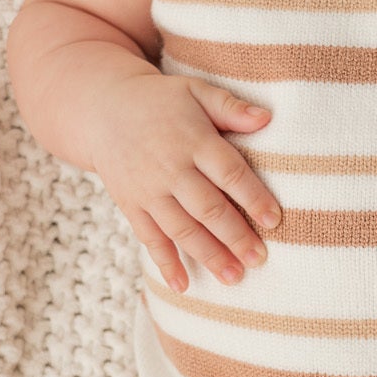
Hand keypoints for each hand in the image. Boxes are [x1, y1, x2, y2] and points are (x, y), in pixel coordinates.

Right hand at [86, 68, 281, 290]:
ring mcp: (148, 191)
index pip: (229, 172)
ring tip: (233, 277)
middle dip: (234, 236)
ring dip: (208, 255)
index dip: (253, 197)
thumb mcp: (195, 90)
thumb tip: (267, 118)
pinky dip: (165, 263)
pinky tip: (183, 285)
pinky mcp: (131, 205)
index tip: (274, 219)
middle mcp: (170, 169)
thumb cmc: (161, 100)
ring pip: (181, 229)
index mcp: (193, 140)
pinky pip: (149, 238)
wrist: (102, 109)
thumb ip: (230, 106)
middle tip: (259, 259)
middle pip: (207, 208)